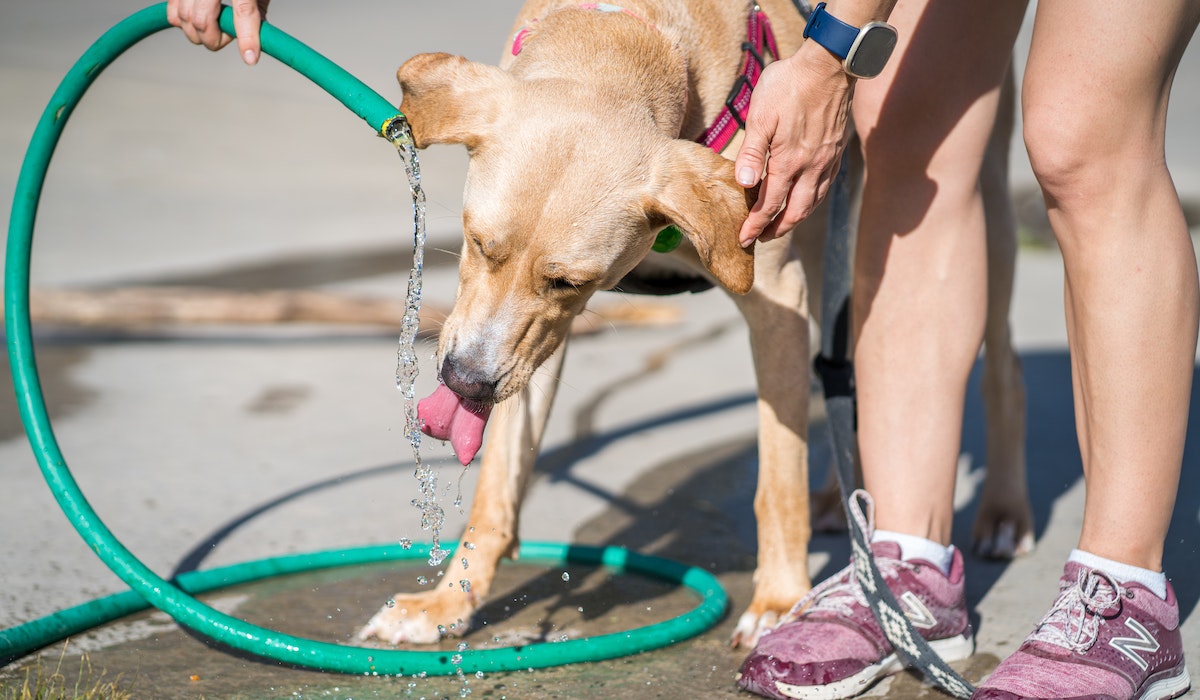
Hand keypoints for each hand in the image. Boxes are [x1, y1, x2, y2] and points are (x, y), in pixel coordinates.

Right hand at [168, 0, 270, 64]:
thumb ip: (258, 10)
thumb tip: (257, 38)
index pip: (243, 10)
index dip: (247, 37)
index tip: (250, 58)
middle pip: (203, 20)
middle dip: (214, 39)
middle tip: (225, 39)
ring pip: (183, 18)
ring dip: (198, 34)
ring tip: (213, 28)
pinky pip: (172, 13)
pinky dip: (183, 24)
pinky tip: (196, 20)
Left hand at [735, 44, 854, 246]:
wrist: (828, 65)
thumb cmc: (789, 85)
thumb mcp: (761, 115)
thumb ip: (752, 152)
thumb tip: (744, 184)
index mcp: (789, 161)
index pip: (770, 204)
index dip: (755, 224)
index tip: (744, 239)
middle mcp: (812, 167)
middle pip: (795, 212)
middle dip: (776, 229)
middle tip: (760, 238)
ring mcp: (827, 161)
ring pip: (813, 203)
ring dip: (796, 219)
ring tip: (780, 224)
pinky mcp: (836, 152)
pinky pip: (824, 187)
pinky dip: (812, 202)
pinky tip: (805, 199)